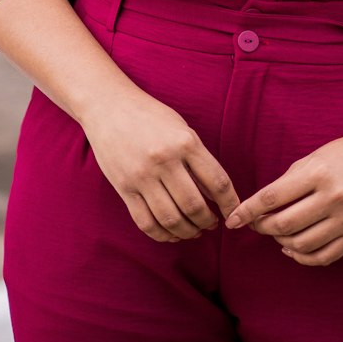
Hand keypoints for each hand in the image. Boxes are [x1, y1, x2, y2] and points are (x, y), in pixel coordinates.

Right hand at [82, 87, 241, 243]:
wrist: (108, 106)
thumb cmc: (150, 116)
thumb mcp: (181, 128)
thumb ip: (199, 160)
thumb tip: (216, 196)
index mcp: (185, 142)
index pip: (217, 182)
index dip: (230, 203)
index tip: (234, 213)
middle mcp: (164, 160)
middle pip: (194, 205)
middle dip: (207, 222)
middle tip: (211, 224)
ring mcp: (142, 175)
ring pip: (171, 219)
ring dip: (187, 232)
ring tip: (195, 231)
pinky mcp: (124, 188)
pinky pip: (145, 221)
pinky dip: (162, 235)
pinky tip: (171, 233)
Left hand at [223, 131, 342, 266]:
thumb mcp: (312, 159)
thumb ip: (287, 184)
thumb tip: (259, 210)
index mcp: (318, 174)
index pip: (272, 198)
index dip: (248, 210)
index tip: (233, 219)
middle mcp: (333, 197)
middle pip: (284, 225)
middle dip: (262, 227)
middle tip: (255, 224)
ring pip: (301, 244)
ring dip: (281, 242)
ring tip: (276, 233)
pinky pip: (323, 256)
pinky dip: (302, 256)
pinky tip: (292, 248)